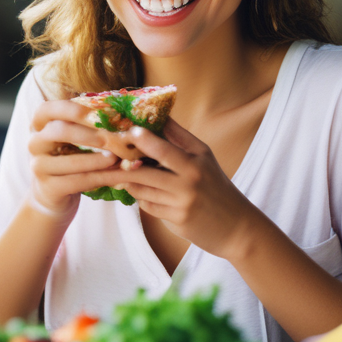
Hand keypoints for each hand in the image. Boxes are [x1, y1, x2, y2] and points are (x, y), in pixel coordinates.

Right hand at [27, 100, 143, 219]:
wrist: (51, 193)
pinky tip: (115, 175)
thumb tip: (124, 119)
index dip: (70, 108)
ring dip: (96, 159)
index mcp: (39, 125)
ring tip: (116, 158)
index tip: (96, 113)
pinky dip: (98, 177)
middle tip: (110, 138)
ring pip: (68, 161)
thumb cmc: (69, 157)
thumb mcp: (74, 139)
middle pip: (58, 131)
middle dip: (87, 133)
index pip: (47, 109)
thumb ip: (89, 127)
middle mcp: (34, 143)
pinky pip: (76, 181)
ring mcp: (38, 166)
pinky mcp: (47, 188)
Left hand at [109, 119, 263, 259]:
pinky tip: (144, 192)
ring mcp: (181, 204)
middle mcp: (188, 183)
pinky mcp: (175, 221)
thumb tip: (159, 114)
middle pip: (145, 173)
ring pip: (142, 190)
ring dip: (129, 182)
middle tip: (105, 159)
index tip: (128, 131)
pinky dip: (142, 198)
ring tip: (119, 174)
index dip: (144, 140)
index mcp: (196, 163)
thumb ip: (179, 137)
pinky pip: (148, 206)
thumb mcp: (203, 156)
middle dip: (122, 167)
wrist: (236, 226)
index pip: (165, 150)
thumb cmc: (216, 186)